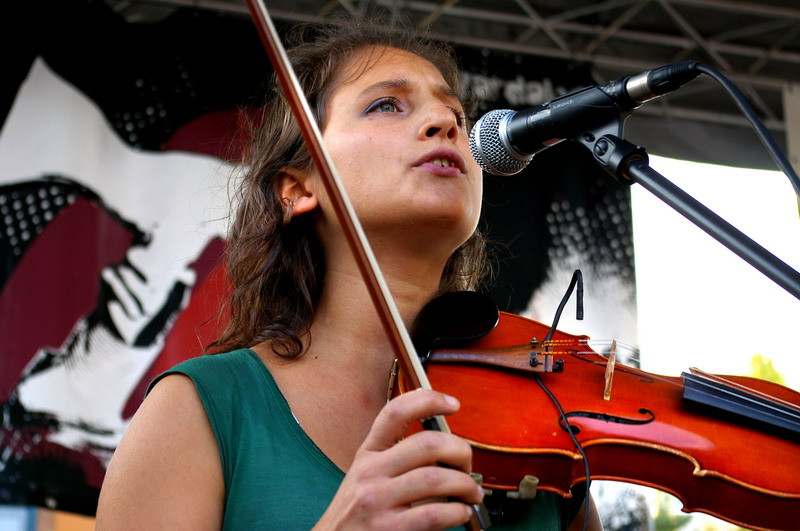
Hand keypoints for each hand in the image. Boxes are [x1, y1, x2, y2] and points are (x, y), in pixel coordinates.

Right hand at [314, 389, 482, 530]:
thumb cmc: (357, 513)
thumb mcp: (367, 475)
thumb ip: (397, 459)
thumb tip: (446, 449)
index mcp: (368, 453)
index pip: (395, 412)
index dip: (427, 400)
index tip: (452, 403)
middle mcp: (370, 472)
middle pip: (426, 444)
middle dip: (460, 451)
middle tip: (467, 465)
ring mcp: (377, 500)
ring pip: (435, 478)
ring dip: (465, 485)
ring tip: (471, 493)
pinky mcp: (387, 529)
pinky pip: (434, 514)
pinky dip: (457, 512)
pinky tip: (460, 514)